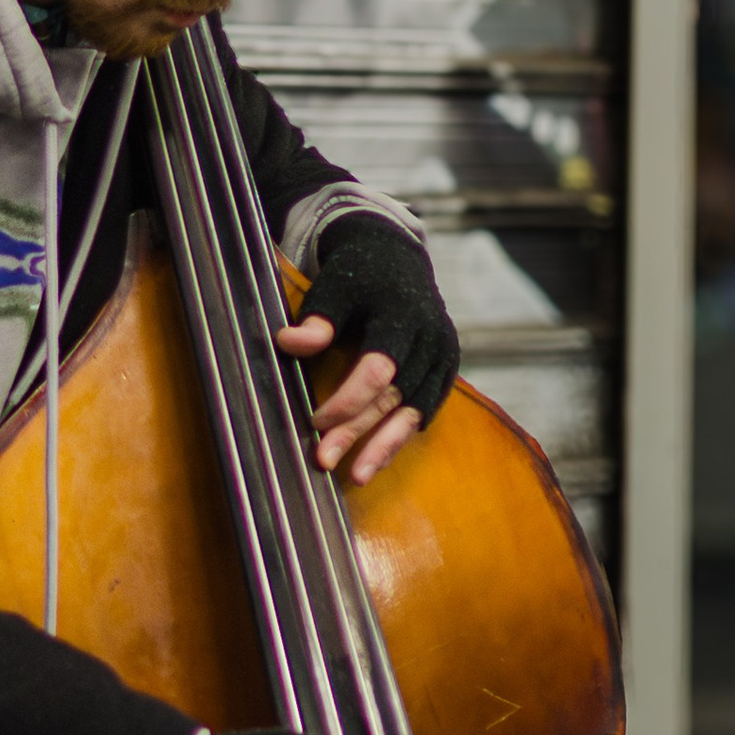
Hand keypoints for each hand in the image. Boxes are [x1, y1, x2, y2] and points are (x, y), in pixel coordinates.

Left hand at [277, 215, 459, 483]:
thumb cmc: (358, 274)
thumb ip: (318, 318)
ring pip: (415, 410)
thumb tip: (289, 342)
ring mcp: (443, 355)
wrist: (396, 258)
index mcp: (403, 315)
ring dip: (385, 446)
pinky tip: (377, 456)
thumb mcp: (334, 286)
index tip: (315, 421)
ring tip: (358, 477)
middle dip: (359, 432)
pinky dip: (400, 434)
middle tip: (325, 460)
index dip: (347, 399)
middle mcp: (431, 338)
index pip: (378, 369)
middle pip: (394, 396)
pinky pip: (425, 409)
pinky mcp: (445, 369)